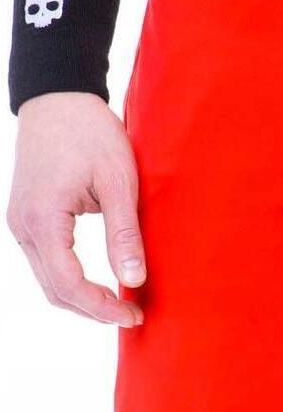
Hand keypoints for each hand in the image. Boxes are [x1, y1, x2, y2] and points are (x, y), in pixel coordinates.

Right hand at [6, 92, 145, 325]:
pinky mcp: (25, 217)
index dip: (101, 308)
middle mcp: (23, 225)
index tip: (134, 315)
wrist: (58, 96)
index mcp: (43, 218)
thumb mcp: (118, 181)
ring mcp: (20, 222)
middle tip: (132, 315)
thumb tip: (134, 281)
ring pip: (47, 280)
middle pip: (55, 290)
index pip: (69, 284)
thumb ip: (124, 234)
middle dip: (93, 310)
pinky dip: (69, 279)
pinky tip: (98, 282)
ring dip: (81, 298)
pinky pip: (45, 262)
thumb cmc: (90, 131)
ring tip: (118, 304)